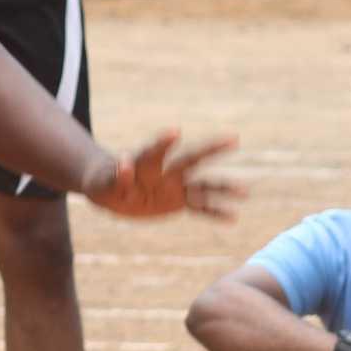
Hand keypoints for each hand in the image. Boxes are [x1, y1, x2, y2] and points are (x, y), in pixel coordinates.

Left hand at [83, 129, 243, 219]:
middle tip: (234, 139)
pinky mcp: (178, 201)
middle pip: (192, 158)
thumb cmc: (105, 181)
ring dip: (223, 187)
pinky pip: (199, 207)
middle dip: (212, 149)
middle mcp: (165, 171)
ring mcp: (174, 185)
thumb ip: (117, 175)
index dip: (163, 141)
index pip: (155, 150)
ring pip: (203, 184)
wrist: (112, 188)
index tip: (175, 132)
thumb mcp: (104, 182)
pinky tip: (233, 218)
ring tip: (245, 191)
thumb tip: (123, 162)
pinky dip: (214, 212)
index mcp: (145, 162)